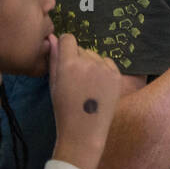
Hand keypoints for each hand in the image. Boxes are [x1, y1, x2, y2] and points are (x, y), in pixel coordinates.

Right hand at [48, 33, 121, 168]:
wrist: (85, 130)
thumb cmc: (63, 109)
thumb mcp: (54, 84)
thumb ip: (54, 59)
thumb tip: (52, 38)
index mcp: (69, 64)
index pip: (68, 39)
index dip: (65, 46)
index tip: (64, 57)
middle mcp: (89, 62)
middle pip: (81, 48)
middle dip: (76, 58)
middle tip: (74, 78)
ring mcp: (105, 69)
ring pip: (95, 55)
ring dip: (90, 63)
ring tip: (86, 84)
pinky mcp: (117, 75)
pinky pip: (107, 63)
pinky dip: (102, 69)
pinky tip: (97, 86)